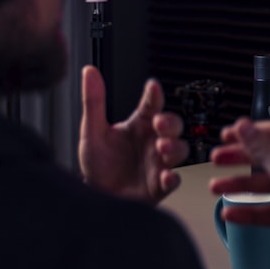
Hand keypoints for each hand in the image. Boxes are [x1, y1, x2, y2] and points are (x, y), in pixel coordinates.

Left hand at [79, 65, 187, 202]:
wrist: (96, 196)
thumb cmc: (98, 163)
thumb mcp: (92, 131)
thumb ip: (93, 101)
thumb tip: (89, 72)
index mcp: (139, 125)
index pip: (151, 105)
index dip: (154, 95)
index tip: (152, 86)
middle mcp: (152, 141)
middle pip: (174, 125)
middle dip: (171, 122)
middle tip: (159, 123)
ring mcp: (158, 163)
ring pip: (180, 150)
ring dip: (175, 147)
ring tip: (162, 148)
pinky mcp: (159, 185)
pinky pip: (174, 180)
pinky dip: (173, 178)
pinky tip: (166, 175)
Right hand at [210, 117, 269, 268]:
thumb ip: (265, 152)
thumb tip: (246, 128)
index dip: (252, 132)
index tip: (229, 135)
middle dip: (242, 158)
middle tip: (218, 159)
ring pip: (268, 185)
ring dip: (242, 185)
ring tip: (217, 187)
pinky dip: (252, 210)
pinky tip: (234, 213)